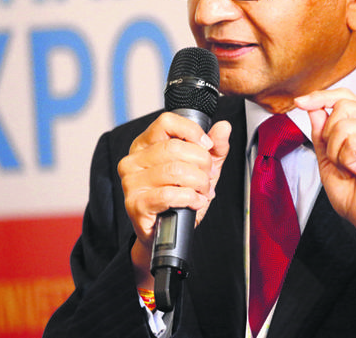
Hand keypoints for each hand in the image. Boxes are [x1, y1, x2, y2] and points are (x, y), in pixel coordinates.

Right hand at [117, 112, 230, 287]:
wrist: (169, 232)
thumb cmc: (181, 196)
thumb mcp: (202, 168)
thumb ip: (215, 147)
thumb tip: (224, 127)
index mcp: (145, 145)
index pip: (166, 122)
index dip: (192, 131)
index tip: (207, 145)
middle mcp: (133, 160)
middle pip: (174, 148)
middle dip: (201, 163)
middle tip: (208, 176)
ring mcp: (131, 183)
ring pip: (174, 171)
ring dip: (198, 183)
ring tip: (203, 191)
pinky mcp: (135, 204)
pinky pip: (169, 195)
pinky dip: (190, 198)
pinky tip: (195, 202)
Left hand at [295, 89, 355, 288]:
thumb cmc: (355, 194)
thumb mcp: (328, 157)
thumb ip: (322, 132)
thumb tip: (313, 106)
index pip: (345, 96)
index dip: (321, 97)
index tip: (300, 102)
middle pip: (341, 106)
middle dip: (329, 137)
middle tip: (343, 161)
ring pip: (343, 123)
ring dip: (337, 151)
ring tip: (352, 168)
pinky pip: (352, 138)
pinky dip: (346, 158)